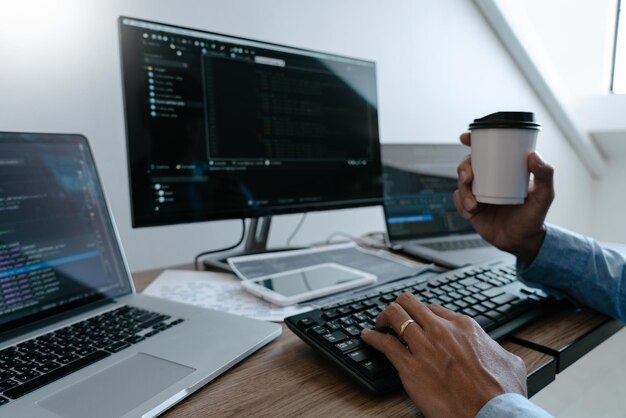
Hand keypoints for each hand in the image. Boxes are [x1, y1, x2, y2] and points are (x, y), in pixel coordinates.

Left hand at [361, 294, 526, 417]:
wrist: (491, 415)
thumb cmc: (501, 394)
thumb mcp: (510, 362)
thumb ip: (497, 349)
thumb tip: (497, 351)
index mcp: (465, 327)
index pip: (435, 309)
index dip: (423, 313)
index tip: (418, 319)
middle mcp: (441, 330)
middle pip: (411, 304)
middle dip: (400, 307)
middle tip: (393, 315)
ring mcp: (424, 346)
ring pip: (394, 315)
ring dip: (383, 317)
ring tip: (378, 323)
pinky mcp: (409, 366)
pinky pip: (383, 343)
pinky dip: (372, 337)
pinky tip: (367, 336)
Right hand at [453, 132, 553, 263]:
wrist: (521, 242)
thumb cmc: (533, 217)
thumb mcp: (544, 196)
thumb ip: (545, 175)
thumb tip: (533, 155)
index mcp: (503, 171)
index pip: (486, 152)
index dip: (473, 142)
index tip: (466, 137)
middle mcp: (488, 180)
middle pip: (468, 166)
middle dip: (463, 168)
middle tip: (469, 177)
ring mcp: (478, 194)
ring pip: (461, 184)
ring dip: (463, 191)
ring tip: (473, 204)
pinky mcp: (470, 208)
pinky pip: (458, 201)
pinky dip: (461, 204)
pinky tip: (471, 211)